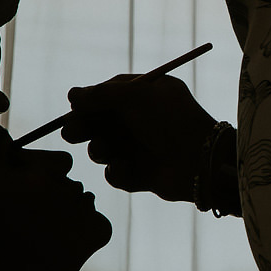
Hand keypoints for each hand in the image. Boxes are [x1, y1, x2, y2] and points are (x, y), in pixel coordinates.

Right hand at [62, 74, 216, 202]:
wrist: (200, 161)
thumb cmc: (170, 121)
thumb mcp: (136, 97)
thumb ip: (102, 95)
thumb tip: (72, 95)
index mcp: (147, 96)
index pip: (110, 95)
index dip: (90, 102)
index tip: (73, 107)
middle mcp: (143, 121)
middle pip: (101, 123)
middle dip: (84, 128)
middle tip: (71, 133)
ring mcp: (142, 148)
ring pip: (104, 148)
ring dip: (99, 149)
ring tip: (104, 149)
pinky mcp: (142, 175)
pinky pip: (116, 173)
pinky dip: (116, 172)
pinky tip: (124, 168)